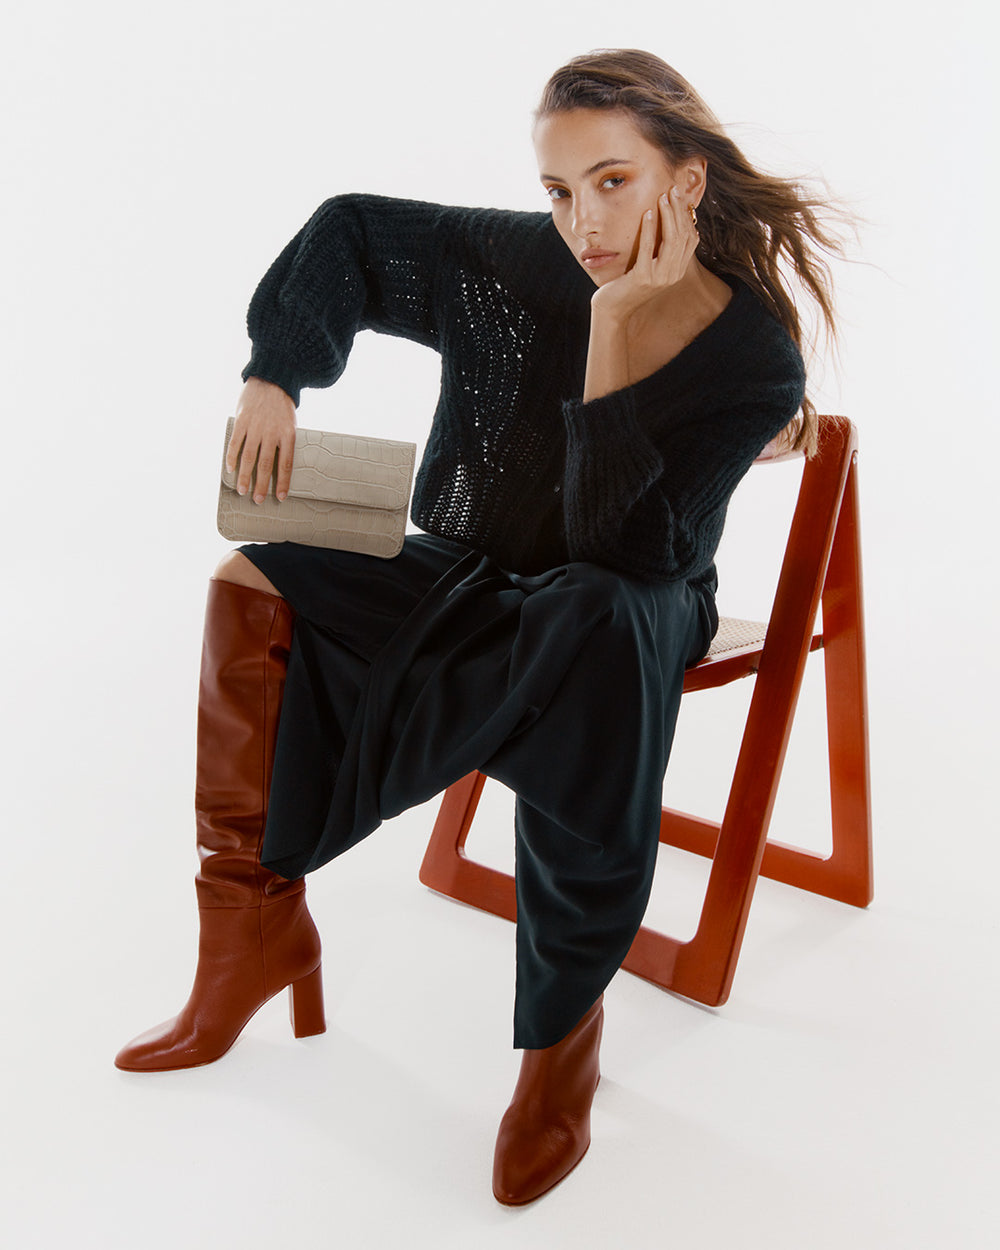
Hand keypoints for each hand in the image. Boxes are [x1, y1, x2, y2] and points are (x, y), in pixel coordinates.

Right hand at [226, 377, 296, 502]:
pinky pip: (235, 443)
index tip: (280, 498)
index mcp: (288, 435)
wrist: (272, 379)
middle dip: (261, 485)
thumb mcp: (290, 423)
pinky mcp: (242, 420)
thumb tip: (279, 464)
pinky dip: (232, 457)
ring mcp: (255, 427)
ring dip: (244, 476)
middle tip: (258, 500)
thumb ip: (283, 442)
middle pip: (265, 465)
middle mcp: (271, 432)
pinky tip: (230, 469)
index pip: (285, 465)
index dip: (282, 483)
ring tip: (242, 490)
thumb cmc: (282, 405)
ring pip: (248, 457)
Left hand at [591, 186, 698, 323]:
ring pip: (671, 240)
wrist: (613, 310)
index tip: (680, 196)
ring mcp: (659, 277)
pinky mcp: (643, 278)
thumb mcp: (649, 266)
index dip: (687, 215)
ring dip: (667, 215)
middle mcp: (672, 274)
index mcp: (677, 270)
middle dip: (679, 210)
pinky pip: (648, 249)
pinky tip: (646, 213)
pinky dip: (649, 229)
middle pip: (683, 236)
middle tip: (673, 189)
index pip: (690, 238)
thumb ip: (660, 250)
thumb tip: (668, 223)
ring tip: (662, 197)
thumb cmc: (628, 285)